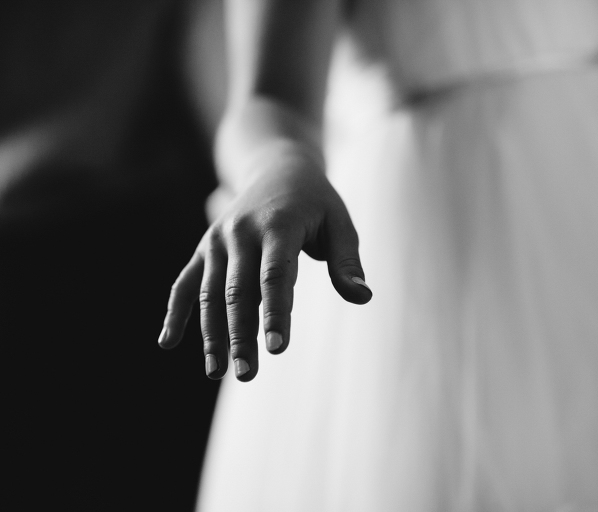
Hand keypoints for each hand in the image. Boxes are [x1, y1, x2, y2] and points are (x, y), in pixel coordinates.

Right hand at [157, 142, 371, 380]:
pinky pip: (184, 283)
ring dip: (211, 334)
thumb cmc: (316, 203)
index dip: (276, 313)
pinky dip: (175, 312)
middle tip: (246, 374)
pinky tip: (168, 343)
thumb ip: (347, 261)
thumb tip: (363, 297)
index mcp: (279, 225)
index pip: (276, 276)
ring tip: (216, 372)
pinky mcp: (204, 249)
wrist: (276, 168)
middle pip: (239, 291)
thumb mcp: (340, 223)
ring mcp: (218, 241)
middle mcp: (241, 232)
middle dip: (240, 335)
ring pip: (210, 293)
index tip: (278, 349)